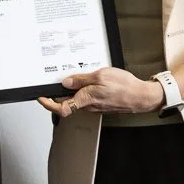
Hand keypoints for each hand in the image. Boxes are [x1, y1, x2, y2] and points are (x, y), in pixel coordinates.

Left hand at [38, 67, 163, 117]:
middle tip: (51, 85)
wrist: (142, 96)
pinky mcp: (100, 104)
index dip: (48, 104)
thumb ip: (82, 79)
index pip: (62, 108)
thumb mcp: (101, 75)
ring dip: (70, 91)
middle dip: (57, 95)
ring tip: (70, 78)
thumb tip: (66, 82)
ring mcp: (94, 106)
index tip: (41, 97)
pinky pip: (86, 98)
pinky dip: (81, 90)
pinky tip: (85, 81)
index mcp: (86, 99)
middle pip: (66, 103)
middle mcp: (88, 106)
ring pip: (76, 100)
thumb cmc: (125, 87)